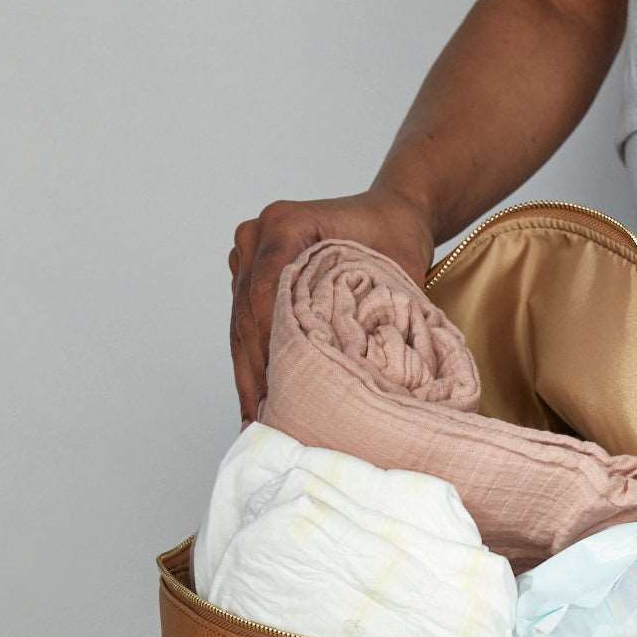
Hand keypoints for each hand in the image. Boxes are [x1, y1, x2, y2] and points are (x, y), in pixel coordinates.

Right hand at [228, 186, 434, 424]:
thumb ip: (378, 313)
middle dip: (254, 371)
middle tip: (261, 421)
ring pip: (240, 322)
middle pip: (246, 312)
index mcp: (287, 223)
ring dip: (247, 372)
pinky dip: (251, 358)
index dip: (271, 347)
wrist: (391, 215)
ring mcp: (249, 250)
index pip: (266, 293)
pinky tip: (257, 396)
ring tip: (255, 419)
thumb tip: (364, 376)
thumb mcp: (396, 273)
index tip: (279, 391)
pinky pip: (243, 320)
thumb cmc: (396, 239)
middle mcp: (260, 233)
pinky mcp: (249, 269)